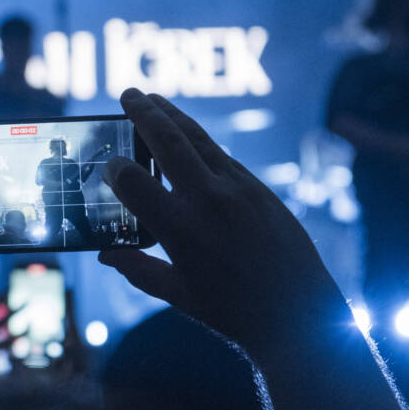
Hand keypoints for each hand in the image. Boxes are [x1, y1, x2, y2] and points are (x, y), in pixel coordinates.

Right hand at [99, 89, 344, 358]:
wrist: (302, 315)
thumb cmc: (235, 312)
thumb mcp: (180, 296)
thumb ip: (139, 270)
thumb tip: (106, 255)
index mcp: (181, 231)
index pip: (134, 183)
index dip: (115, 170)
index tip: (109, 166)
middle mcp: (209, 201)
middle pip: (168, 141)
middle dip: (144, 113)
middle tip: (127, 93)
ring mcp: (238, 189)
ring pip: (199, 139)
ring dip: (173, 115)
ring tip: (153, 100)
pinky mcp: (259, 188)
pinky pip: (222, 155)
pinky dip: (200, 142)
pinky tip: (187, 138)